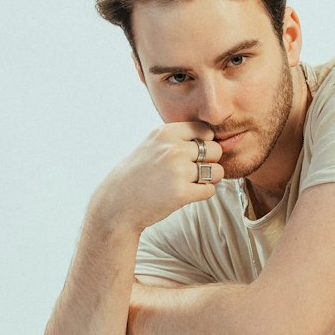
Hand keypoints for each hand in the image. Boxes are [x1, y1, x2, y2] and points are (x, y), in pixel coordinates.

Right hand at [92, 121, 224, 231]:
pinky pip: (210, 190)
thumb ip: (177, 139)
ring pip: (217, 171)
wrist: (117, 203)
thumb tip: (212, 138)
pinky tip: (186, 194)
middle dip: (210, 161)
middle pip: (215, 150)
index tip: (192, 155)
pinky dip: (202, 194)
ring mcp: (178, 171)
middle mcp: (173, 149)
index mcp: (165, 133)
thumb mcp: (152, 145)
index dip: (204, 144)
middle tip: (194, 172)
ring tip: (191, 183)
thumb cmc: (138, 175)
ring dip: (209, 179)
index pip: (204, 130)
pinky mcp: (182, 193)